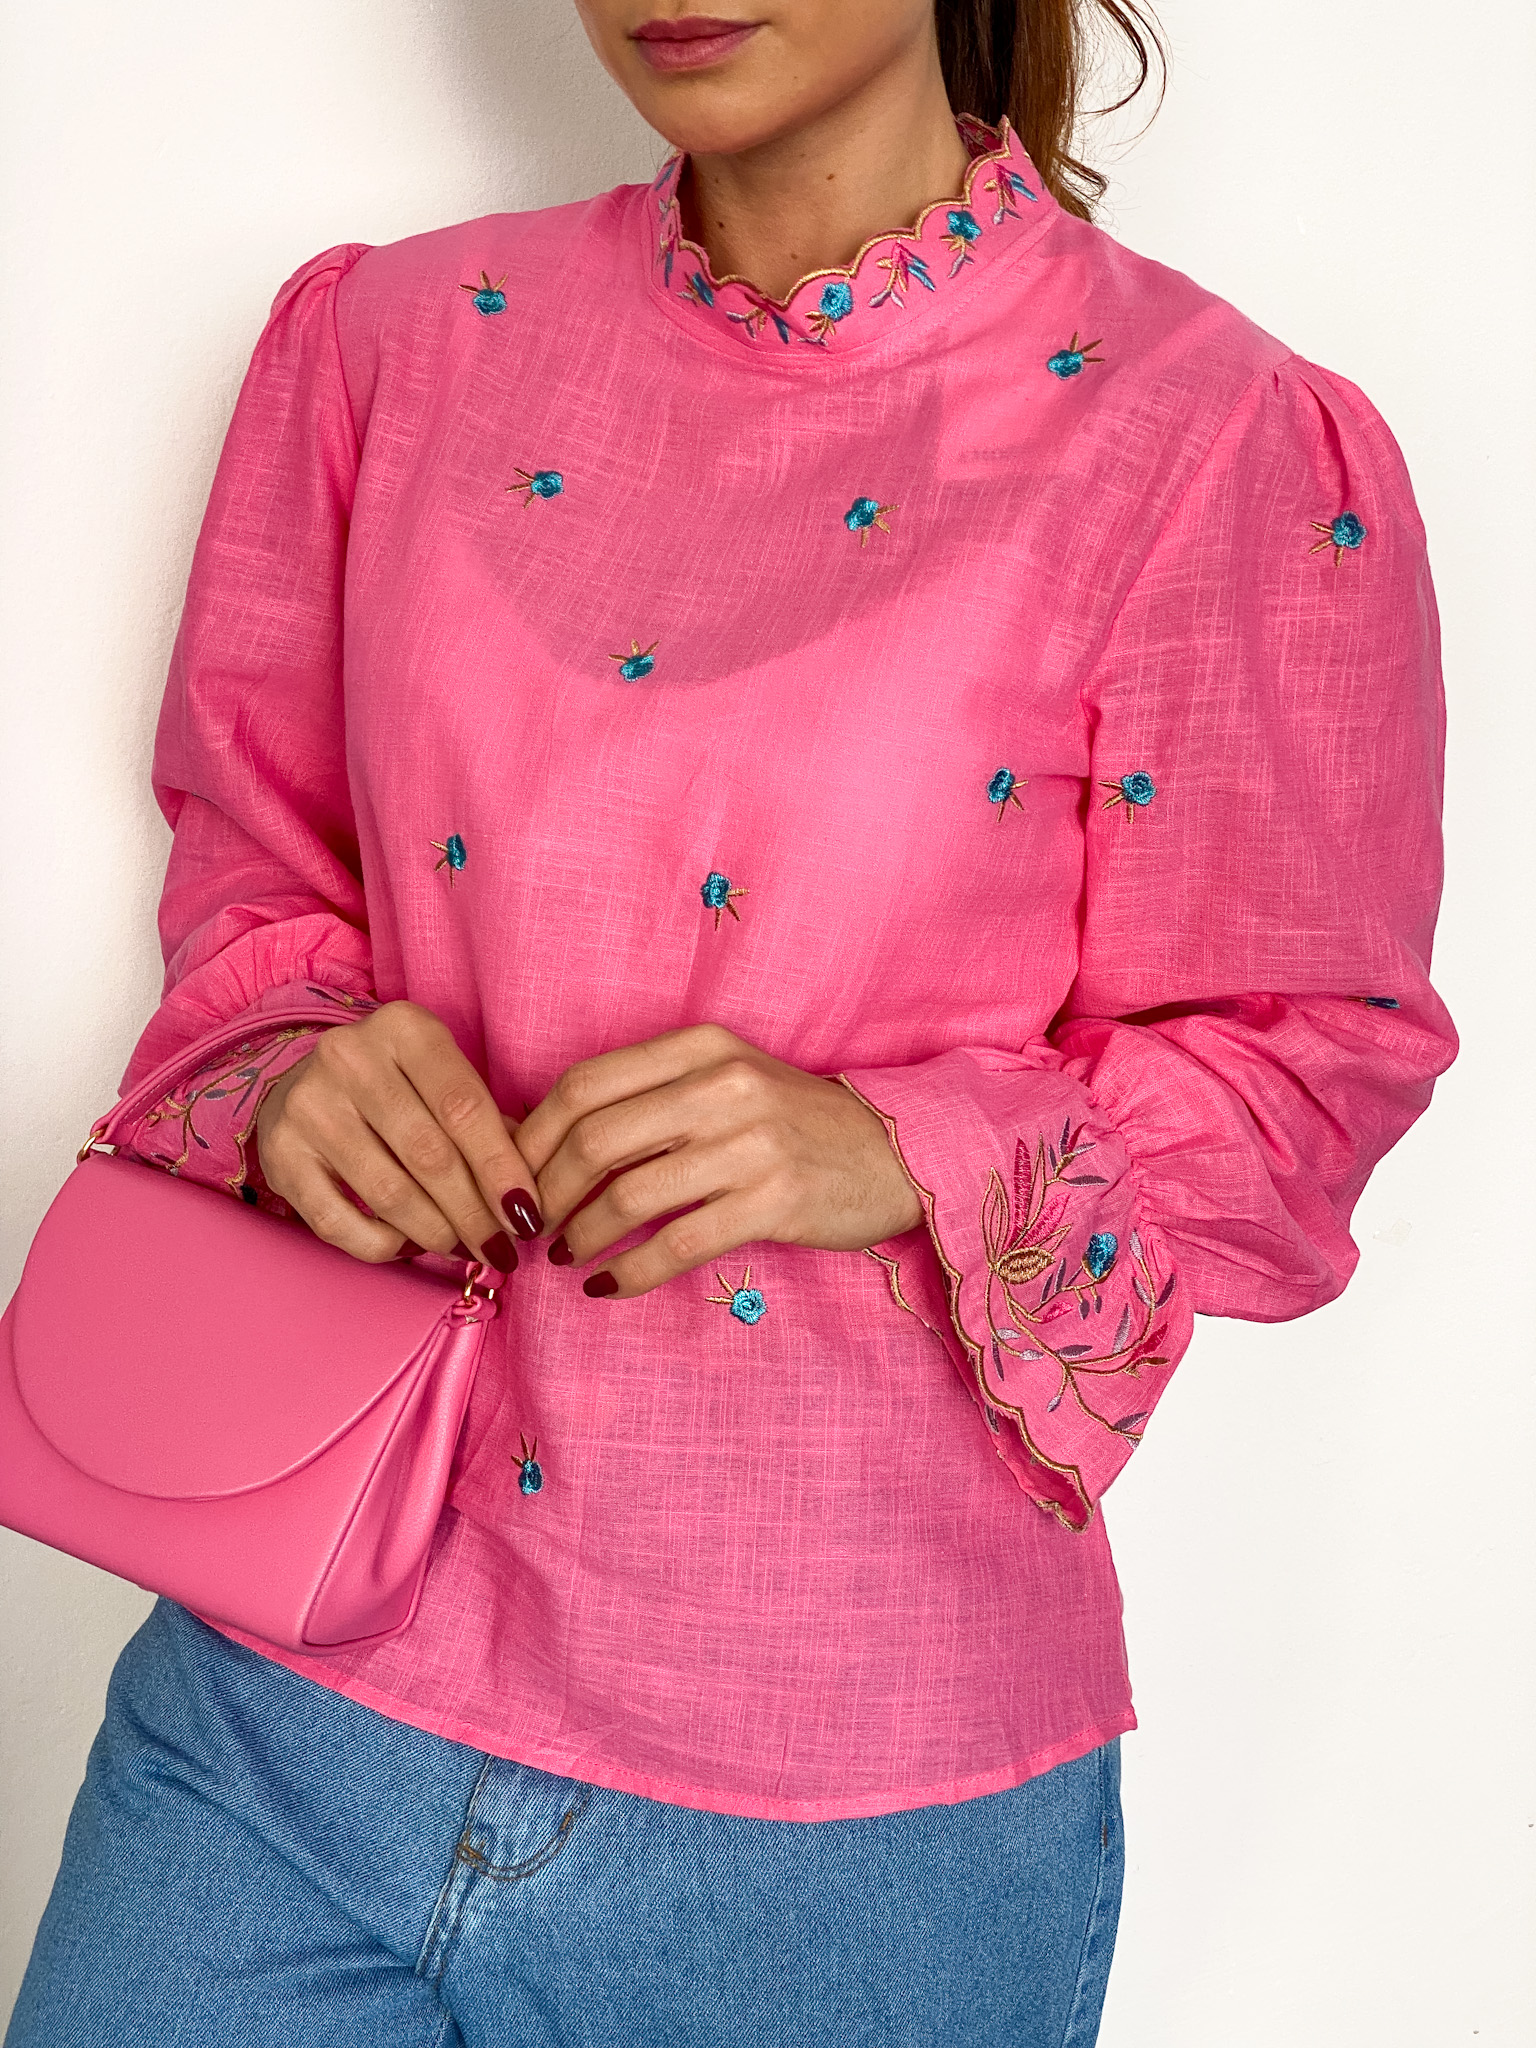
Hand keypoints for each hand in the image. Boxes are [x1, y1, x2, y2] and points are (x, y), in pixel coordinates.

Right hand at [255, 1001, 540, 1269]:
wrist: (303, 1081)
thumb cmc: (397, 1085)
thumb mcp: (443, 1078)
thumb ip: (488, 1124)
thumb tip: (526, 1197)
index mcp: (405, 1028)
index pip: (465, 1108)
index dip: (502, 1169)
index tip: (527, 1215)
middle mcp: (350, 1058)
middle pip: (429, 1155)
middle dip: (474, 1213)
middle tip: (500, 1248)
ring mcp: (308, 1105)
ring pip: (389, 1193)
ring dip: (436, 1234)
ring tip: (463, 1250)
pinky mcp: (280, 1153)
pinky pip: (339, 1222)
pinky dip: (384, 1245)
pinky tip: (410, 1245)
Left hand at [515, 1024, 922, 1297]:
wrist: (891, 1153)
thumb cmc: (790, 1122)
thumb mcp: (724, 1081)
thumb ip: (650, 1096)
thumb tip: (541, 1137)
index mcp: (702, 1046)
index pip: (585, 1084)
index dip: (533, 1136)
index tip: (512, 1175)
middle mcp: (723, 1085)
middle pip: (595, 1140)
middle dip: (546, 1192)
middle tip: (531, 1226)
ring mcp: (751, 1144)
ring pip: (628, 1196)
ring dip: (580, 1236)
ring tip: (566, 1256)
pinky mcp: (773, 1202)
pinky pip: (676, 1245)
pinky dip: (628, 1272)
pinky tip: (606, 1286)